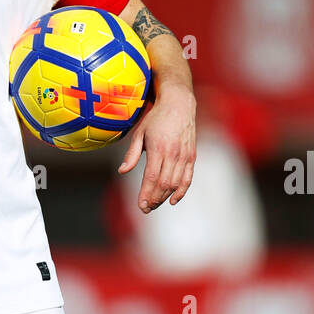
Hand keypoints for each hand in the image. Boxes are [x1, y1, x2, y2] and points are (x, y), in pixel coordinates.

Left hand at [118, 85, 195, 212]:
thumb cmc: (156, 118)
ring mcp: (184, 155)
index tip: (141, 206)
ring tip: (155, 205)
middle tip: (145, 209)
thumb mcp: (139, 133)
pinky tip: (172, 200)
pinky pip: (188, 178)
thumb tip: (122, 171)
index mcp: (159, 148)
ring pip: (175, 183)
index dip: (146, 194)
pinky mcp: (192, 156)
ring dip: (164, 197)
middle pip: (164, 184)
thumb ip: (132, 154)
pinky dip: (181, 191)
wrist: (179, 104)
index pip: (152, 178)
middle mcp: (173, 153)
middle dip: (154, 199)